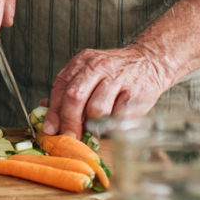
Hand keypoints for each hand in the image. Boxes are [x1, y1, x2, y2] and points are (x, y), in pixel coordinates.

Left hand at [41, 46, 169, 138]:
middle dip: (69, 122)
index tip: (50, 130)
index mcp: (82, 62)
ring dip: (92, 127)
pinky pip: (117, 116)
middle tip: (70, 138)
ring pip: (96, 109)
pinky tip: (111, 128)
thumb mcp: (90, 74)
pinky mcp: (135, 93)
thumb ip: (69, 93)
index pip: (60, 87)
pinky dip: (111, 127)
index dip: (53, 112)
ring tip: (93, 133)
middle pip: (75, 97)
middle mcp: (97, 66)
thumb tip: (50, 120)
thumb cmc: (115, 74)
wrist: (150, 61)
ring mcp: (117, 78)